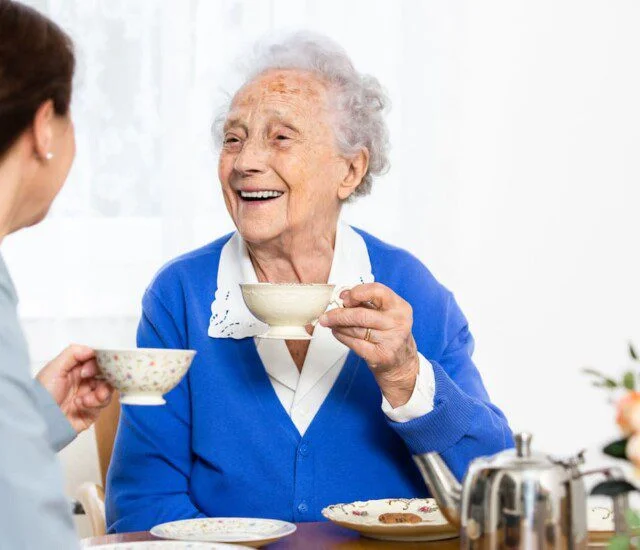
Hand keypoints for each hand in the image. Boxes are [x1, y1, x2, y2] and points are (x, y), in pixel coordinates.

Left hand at [36, 344, 113, 433]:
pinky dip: (95, 402)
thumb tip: (92, 349)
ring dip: (101, 390)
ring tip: (88, 396)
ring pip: (108, 387)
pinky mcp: (93, 410)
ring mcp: (89, 395)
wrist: (40, 420)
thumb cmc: (42, 395)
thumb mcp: (54, 369)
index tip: (93, 364)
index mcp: (75, 369)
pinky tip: (81, 404)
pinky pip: (104, 403)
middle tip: (90, 378)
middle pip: (106, 373)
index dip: (99, 360)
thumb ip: (73, 353)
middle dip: (104, 374)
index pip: (96, 360)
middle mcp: (84, 382)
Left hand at [319, 283, 419, 406]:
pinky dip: (341, 336)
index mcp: (400, 306)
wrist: (401, 361)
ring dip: (337, 326)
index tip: (344, 298)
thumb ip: (366, 301)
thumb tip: (343, 294)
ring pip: (355, 329)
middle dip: (338, 314)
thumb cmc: (390, 332)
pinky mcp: (380, 355)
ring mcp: (390, 340)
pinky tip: (337, 332)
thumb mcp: (385, 312)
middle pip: (360, 315)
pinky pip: (354, 343)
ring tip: (330, 323)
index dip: (356, 293)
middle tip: (326, 315)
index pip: (377, 291)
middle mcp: (398, 322)